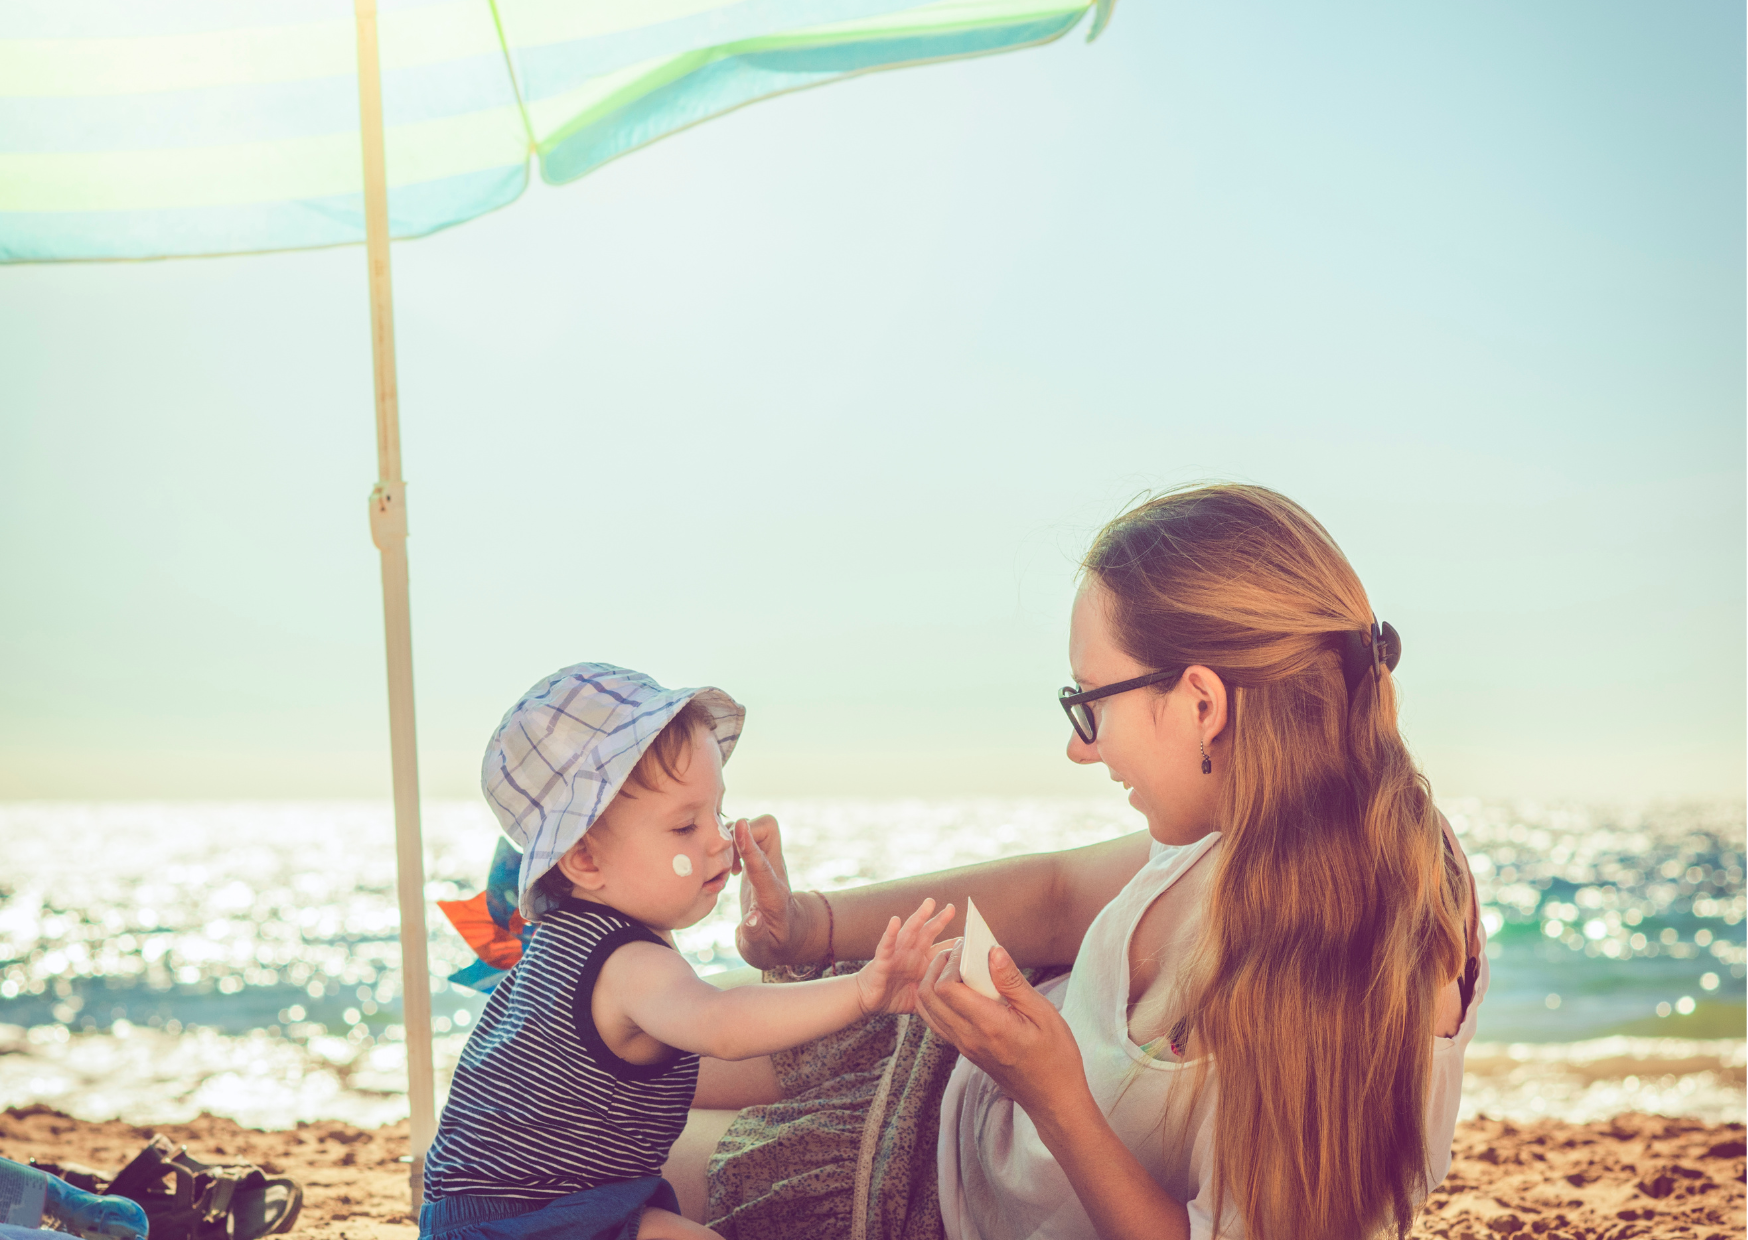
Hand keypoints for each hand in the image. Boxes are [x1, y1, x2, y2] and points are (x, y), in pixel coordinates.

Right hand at [733, 816, 820, 968]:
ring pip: (756, 827)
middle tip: (724, 861)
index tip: (739, 827)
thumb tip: (751, 919)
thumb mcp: (761, 951)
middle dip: (741, 833)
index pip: (762, 866)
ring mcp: (767, 862)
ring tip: (726, 868)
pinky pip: (746, 835)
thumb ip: (755, 936)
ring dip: (734, 838)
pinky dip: (732, 842)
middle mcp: (773, 871)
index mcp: (774, 896)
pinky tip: (728, 867)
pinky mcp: (757, 859)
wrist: (788, 935)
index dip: (749, 847)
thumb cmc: (772, 945)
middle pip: (768, 829)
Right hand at [852, 899, 956, 1015]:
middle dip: (940, 919)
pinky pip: (886, 945)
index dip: (955, 944)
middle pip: (928, 932)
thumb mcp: (922, 997)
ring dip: (919, 917)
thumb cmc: (895, 996)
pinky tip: (895, 921)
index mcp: (923, 962)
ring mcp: (897, 954)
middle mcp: (911, 953)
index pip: (942, 949)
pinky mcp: (882, 960)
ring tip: (929, 903)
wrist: (869, 1000)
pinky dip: (890, 933)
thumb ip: (938, 995)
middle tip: (953, 907)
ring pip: (910, 931)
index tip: (973, 936)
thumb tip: (963, 1003)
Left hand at [915, 940, 1090, 1117]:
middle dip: (936, 967)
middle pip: (928, 996)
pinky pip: (937, 1022)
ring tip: (955, 965)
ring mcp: (964, 1046)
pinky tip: (958, 987)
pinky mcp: (965, 1050)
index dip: (951, 962)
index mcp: (988, 1025)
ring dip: (932, 982)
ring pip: (927, 1010)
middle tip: (958, 951)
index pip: (946, 988)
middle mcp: (968, 1037)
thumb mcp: (1043, 1013)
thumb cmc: (1055, 1056)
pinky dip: (937, 999)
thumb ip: (1013, 982)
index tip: (969, 946)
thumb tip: (993, 951)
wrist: (1053, 1098)